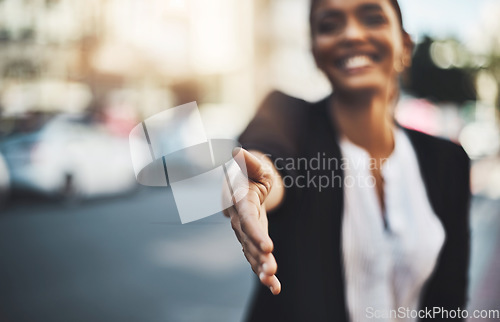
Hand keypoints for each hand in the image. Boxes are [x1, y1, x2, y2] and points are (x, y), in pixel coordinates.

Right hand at [223, 148, 281, 294]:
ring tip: (273, 284)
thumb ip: (249, 161)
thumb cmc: (250, 173)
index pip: (247, 219)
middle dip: (259, 257)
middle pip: (248, 241)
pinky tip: (275, 288)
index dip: (256, 233)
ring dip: (260, 269)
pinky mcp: (250, 240)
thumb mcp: (254, 165)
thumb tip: (237, 152)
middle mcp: (239, 220)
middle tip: (272, 270)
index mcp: (240, 201)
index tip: (269, 248)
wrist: (242, 184)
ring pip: (250, 253)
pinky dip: (263, 273)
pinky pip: (254, 258)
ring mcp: (243, 232)